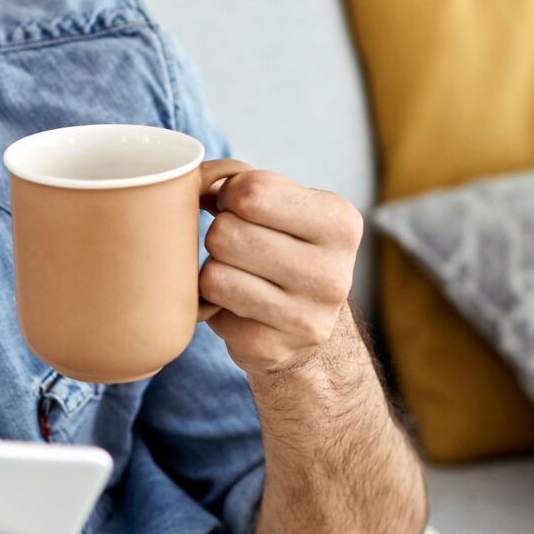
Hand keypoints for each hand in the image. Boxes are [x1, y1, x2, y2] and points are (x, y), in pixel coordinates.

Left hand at [197, 167, 365, 376]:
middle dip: (220, 235)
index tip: (240, 209)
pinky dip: (215, 306)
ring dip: (214, 270)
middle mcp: (332, 274)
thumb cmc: (287, 246)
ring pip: (214, 276)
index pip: (252, 192)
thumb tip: (193, 182)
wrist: (309, 322)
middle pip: (226, 234)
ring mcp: (305, 319)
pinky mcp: (272, 350)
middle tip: (239, 247)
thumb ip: (241, 182)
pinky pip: (212, 313)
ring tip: (239, 274)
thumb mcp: (286, 204)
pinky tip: (240, 305)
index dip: (231, 195)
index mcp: (340, 223)